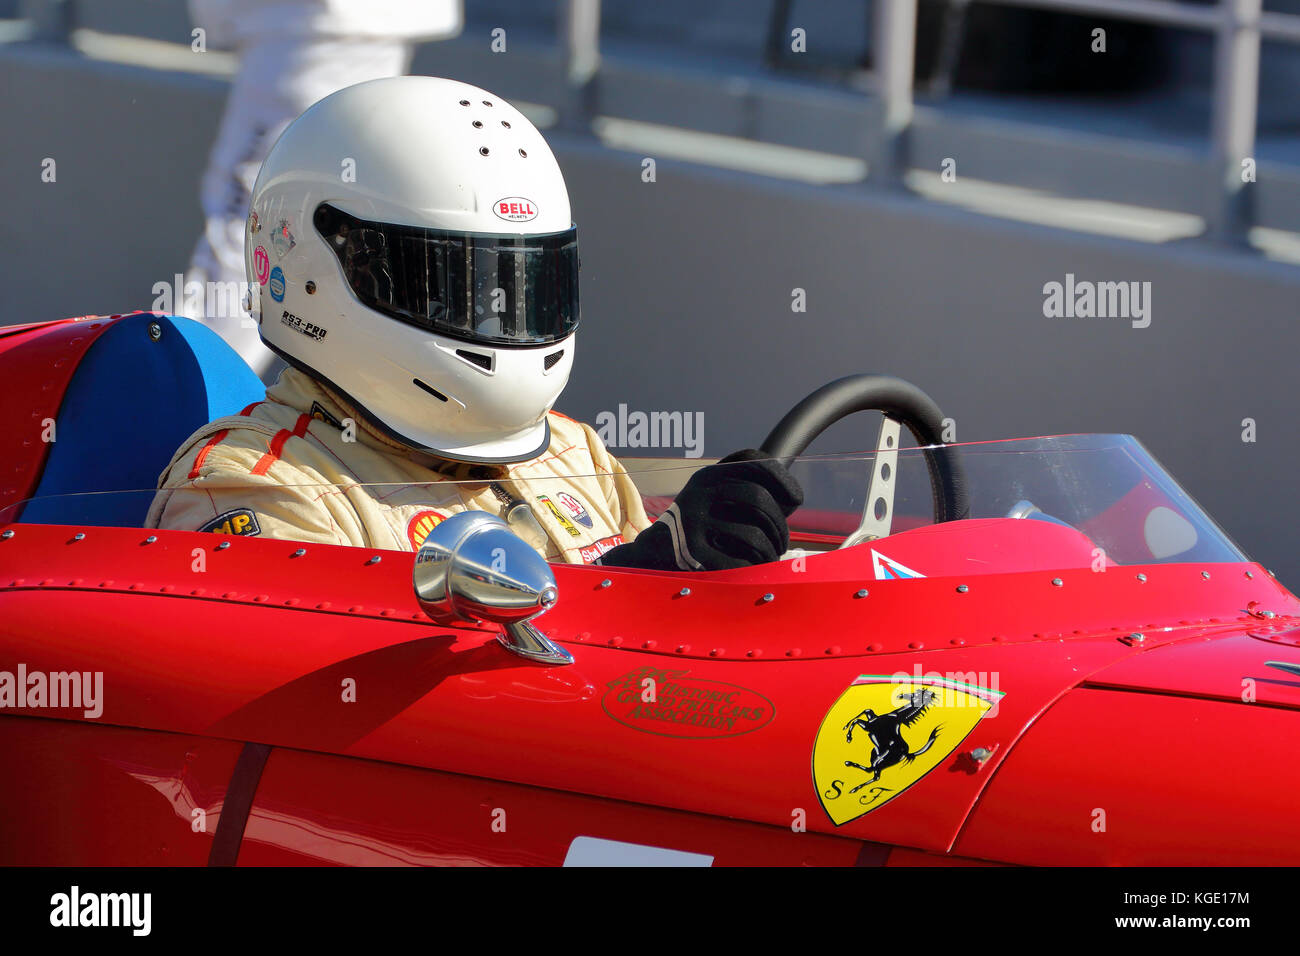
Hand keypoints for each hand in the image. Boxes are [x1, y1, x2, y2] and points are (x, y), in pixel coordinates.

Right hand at [600, 449, 802, 570]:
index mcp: (709, 475)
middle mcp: (700, 493)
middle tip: (783, 543)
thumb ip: (747, 492)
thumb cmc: (698, 525)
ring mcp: (695, 522)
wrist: (652, 552)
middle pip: (759, 499)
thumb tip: (793, 499)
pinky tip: (755, 569)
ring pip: (753, 534)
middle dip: (780, 525)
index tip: (796, 500)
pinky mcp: (693, 552)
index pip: (755, 462)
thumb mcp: (713, 497)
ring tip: (771, 557)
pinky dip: (754, 568)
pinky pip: (739, 563)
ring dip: (771, 551)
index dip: (783, 479)